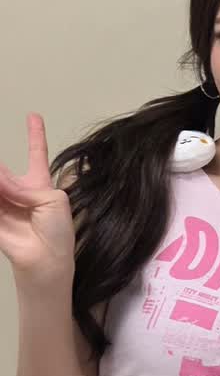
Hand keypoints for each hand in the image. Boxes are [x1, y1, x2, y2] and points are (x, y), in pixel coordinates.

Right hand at [0, 114, 75, 287]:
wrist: (47, 260)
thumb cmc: (57, 232)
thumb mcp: (52, 202)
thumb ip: (25, 187)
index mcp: (40, 184)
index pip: (36, 154)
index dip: (35, 134)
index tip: (34, 115)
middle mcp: (19, 190)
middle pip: (2, 172)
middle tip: (4, 180)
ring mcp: (3, 203)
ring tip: (6, 191)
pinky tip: (0, 194)